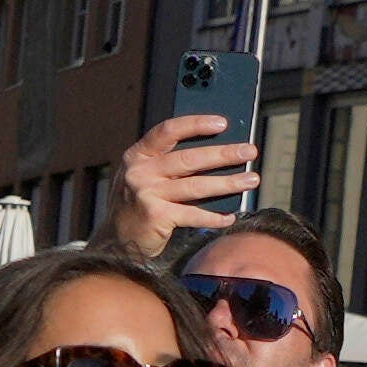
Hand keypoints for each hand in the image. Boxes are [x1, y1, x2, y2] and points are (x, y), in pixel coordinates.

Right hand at [108, 108, 262, 260]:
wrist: (114, 242)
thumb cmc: (138, 205)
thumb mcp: (145, 177)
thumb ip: (168, 164)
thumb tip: (217, 152)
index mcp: (138, 156)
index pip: (168, 131)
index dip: (196, 124)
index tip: (223, 123)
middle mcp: (140, 172)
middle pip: (189, 158)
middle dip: (224, 154)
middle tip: (249, 152)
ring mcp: (147, 194)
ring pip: (196, 186)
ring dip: (228, 183)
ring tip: (251, 180)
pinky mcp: (155, 217)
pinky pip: (193, 214)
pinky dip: (214, 216)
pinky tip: (230, 216)